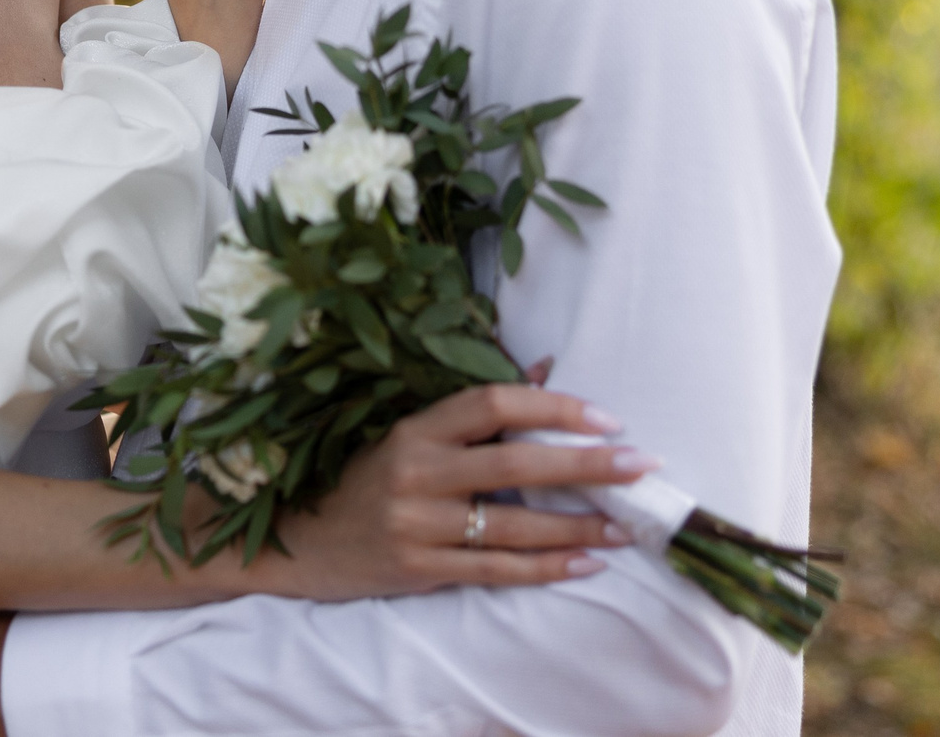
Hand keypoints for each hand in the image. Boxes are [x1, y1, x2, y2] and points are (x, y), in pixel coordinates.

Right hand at [262, 377, 651, 601]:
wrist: (299, 542)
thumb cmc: (363, 480)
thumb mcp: (409, 435)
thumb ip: (476, 409)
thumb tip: (546, 369)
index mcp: (414, 428)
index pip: (491, 404)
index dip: (551, 407)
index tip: (605, 419)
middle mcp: (414, 472)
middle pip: (514, 462)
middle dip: (585, 465)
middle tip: (641, 466)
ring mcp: (415, 524)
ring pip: (512, 524)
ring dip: (577, 525)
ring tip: (625, 527)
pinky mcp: (418, 570)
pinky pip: (495, 569)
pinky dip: (544, 568)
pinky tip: (585, 564)